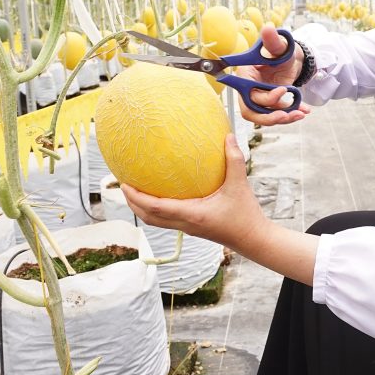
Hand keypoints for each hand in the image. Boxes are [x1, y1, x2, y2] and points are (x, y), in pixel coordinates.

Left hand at [122, 134, 318, 284]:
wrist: (253, 239)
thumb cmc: (246, 215)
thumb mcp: (240, 184)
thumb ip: (233, 160)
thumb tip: (227, 136)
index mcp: (192, 215)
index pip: (155, 208)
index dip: (136, 197)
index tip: (124, 183)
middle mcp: (185, 223)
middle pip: (148, 217)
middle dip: (131, 202)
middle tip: (122, 183)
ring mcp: (187, 227)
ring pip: (155, 220)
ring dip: (141, 207)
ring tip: (134, 189)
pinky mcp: (192, 227)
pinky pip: (166, 218)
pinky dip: (156, 208)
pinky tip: (160, 193)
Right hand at [235, 24, 310, 125]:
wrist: (292, 59)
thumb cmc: (282, 50)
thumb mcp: (281, 47)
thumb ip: (273, 41)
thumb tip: (268, 29)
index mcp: (246, 74)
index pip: (246, 92)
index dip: (261, 98)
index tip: (282, 91)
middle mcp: (249, 87)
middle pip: (251, 109)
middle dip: (269, 116)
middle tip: (286, 114)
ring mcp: (259, 97)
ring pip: (264, 115)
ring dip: (282, 118)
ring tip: (299, 114)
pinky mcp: (270, 104)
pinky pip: (276, 113)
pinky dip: (290, 115)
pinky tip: (303, 111)